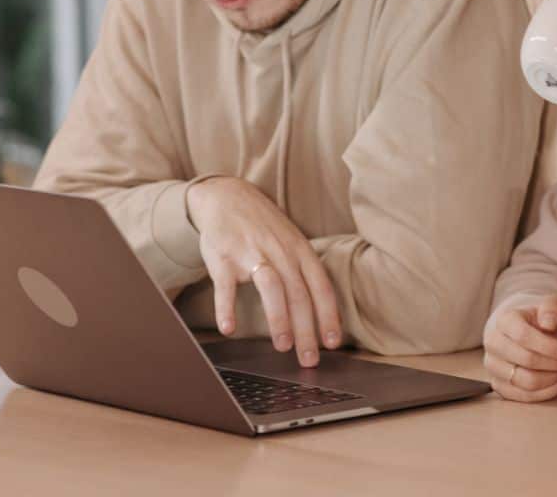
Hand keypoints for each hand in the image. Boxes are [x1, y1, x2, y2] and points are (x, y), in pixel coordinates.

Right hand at [186, 177, 340, 366]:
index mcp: (300, 250)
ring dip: (279, 318)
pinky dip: (227, 308)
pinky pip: (226, 286)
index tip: (333, 343)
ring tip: (283, 345)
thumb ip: (306, 272)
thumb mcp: (292, 241)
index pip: (321, 287)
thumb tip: (326, 312)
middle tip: (309, 359)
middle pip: (299, 294)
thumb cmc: (264, 227)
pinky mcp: (224, 257)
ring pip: (272, 287)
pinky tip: (229, 328)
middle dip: (307, 330)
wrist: (227, 196)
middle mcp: (280, 252)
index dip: (329, 315)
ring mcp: (252, 253)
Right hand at [483, 294, 556, 402]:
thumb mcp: (552, 306)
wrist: (528, 331)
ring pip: (524, 382)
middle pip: (525, 360)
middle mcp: (493, 342)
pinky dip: (544, 394)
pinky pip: (521, 396)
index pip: (523, 336)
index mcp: (504, 321)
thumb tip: (548, 323)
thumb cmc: (541, 319)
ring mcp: (493, 365)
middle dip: (553, 364)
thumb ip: (551, 308)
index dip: (548, 347)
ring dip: (550, 379)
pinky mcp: (498, 383)